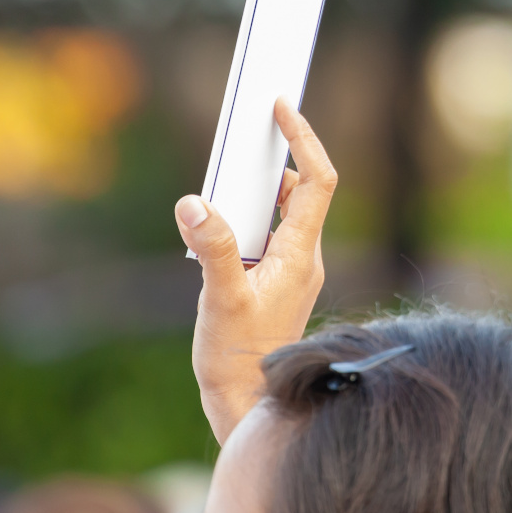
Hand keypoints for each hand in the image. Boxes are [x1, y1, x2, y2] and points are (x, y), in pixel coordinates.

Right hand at [173, 99, 336, 443]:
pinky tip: (219, 226)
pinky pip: (271, 235)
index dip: (304, 139)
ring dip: (260, 189)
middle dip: (278, 156)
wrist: (247, 404)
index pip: (317, 180)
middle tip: (251, 128)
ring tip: (228, 174)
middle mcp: (305, 257)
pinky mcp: (278, 284)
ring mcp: (294, 271)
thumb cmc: (238, 357)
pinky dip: (251, 218)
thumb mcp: (220, 298)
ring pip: (284, 213)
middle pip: (302, 191)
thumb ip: (212, 248)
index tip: (283, 108)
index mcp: (302, 253)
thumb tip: (194, 203)